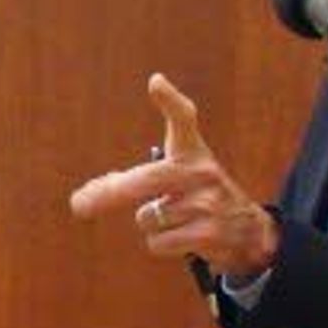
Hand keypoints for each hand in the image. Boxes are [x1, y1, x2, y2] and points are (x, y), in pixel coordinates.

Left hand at [68, 74, 278, 281]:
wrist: (248, 232)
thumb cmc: (199, 198)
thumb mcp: (177, 176)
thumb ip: (133, 179)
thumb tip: (84, 197)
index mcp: (192, 153)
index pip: (183, 120)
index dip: (170, 101)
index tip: (156, 83)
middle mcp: (202, 172)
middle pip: (145, 180)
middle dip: (110, 193)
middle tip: (78, 204)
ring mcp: (208, 202)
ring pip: (146, 218)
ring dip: (152, 225)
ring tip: (179, 221)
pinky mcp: (210, 233)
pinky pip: (158, 243)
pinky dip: (161, 245)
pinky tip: (185, 238)